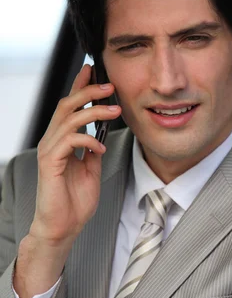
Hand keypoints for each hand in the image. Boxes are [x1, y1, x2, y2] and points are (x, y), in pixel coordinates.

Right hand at [14, 64, 121, 297]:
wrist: (63, 227)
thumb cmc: (74, 202)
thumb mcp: (91, 170)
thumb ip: (93, 151)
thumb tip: (102, 135)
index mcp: (62, 141)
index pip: (70, 107)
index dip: (80, 87)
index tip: (93, 70)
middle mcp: (52, 141)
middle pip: (66, 105)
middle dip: (88, 91)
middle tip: (109, 85)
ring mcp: (50, 151)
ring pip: (68, 119)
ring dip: (93, 112)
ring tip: (114, 110)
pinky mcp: (50, 163)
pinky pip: (69, 141)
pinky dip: (88, 140)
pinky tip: (100, 147)